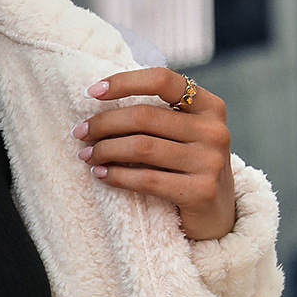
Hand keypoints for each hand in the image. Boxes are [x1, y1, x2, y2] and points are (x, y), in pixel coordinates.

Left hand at [73, 68, 235, 241]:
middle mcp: (214, 130)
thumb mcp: (185, 135)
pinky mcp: (201, 192)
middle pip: (144, 116)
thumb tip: (101, 101)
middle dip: (104, 123)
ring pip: (141, 147)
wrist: (216, 216)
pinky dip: (117, 176)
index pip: (163, 80)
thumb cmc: (189, 169)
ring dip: (105, 150)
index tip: (92, 92)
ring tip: (87, 156)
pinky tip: (101, 174)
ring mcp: (210, 161)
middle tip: (80, 133)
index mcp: (210, 107)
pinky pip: (146, 179)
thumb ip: (159, 116)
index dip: (124, 82)